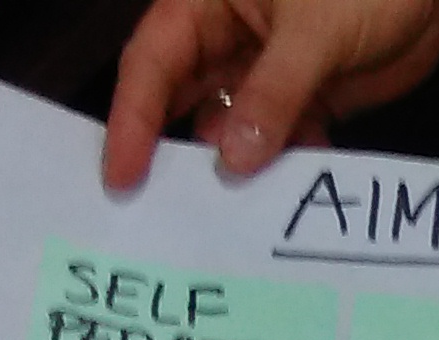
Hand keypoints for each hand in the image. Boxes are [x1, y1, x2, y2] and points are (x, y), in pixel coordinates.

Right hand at [103, 0, 438, 189]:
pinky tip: (287, 197)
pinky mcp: (307, 96)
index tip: (122, 176)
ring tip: (224, 219)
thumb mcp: (316, 31)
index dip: (132, 119)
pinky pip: (280, 138)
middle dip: (169, 152)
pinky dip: (282, 166)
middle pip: (180, 98)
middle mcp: (227, 38)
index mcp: (208, 4)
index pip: (152, 61)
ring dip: (231, 168)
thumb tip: (232, 161)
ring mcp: (266, 69)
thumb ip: (274, 93)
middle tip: (158, 214)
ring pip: (232, 127)